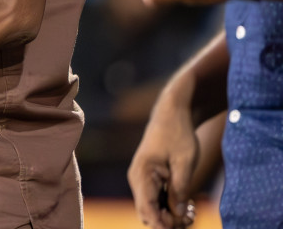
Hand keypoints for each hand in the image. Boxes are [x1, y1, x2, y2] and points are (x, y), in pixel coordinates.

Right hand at [128, 81, 199, 227]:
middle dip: (168, 221)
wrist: (171, 113)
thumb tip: (178, 215)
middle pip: (148, 213)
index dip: (162, 224)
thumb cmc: (178, 134)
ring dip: (171, 215)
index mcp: (142, 174)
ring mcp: (142, 180)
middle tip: (192, 216)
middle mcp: (137, 179)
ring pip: (152, 209)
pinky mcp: (150, 179)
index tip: (180, 226)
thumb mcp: (184, 163)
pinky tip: (188, 204)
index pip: (147, 209)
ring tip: (193, 211)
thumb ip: (180, 189)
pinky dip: (170, 207)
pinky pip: (156, 200)